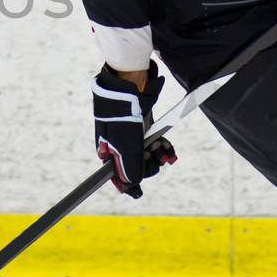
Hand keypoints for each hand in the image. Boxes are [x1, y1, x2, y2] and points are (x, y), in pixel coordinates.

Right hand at [92, 61, 177, 198]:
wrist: (128, 84)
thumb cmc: (122, 115)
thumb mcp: (126, 145)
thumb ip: (129, 167)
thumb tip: (131, 186)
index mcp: (107, 151)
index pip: (117, 175)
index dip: (128, 184)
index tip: (137, 193)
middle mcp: (118, 145)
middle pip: (136, 166)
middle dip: (149, 165)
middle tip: (155, 158)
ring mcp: (131, 135)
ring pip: (148, 155)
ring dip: (158, 155)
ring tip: (164, 150)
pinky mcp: (143, 126)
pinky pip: (154, 142)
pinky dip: (162, 146)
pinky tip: (168, 147)